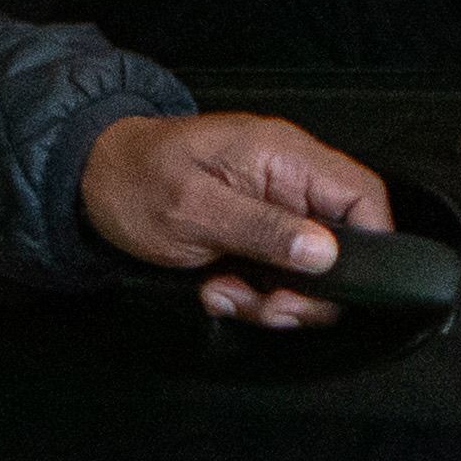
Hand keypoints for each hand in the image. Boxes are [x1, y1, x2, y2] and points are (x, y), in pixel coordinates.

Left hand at [84, 109, 391, 324]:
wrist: (92, 181)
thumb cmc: (134, 180)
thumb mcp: (194, 208)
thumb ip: (263, 228)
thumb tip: (324, 251)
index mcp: (284, 156)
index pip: (364, 196)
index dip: (368, 246)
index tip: (332, 286)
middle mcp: (288, 179)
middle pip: (343, 244)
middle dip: (306, 290)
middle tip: (263, 304)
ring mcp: (275, 208)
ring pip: (310, 271)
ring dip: (271, 298)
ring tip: (223, 292)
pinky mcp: (258, 233)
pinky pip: (278, 275)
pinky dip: (252, 295)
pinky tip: (217, 289)